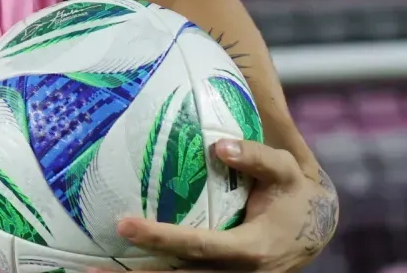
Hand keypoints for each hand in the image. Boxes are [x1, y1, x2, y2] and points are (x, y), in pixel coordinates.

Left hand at [96, 139, 338, 271]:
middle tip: (90, 270)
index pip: (198, 246)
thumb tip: (220, 146)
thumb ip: (257, 157)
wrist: (316, 230)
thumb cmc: (294, 194)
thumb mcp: (286, 171)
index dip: (161, 238)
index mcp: (251, 249)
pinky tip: (119, 270)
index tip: (124, 224)